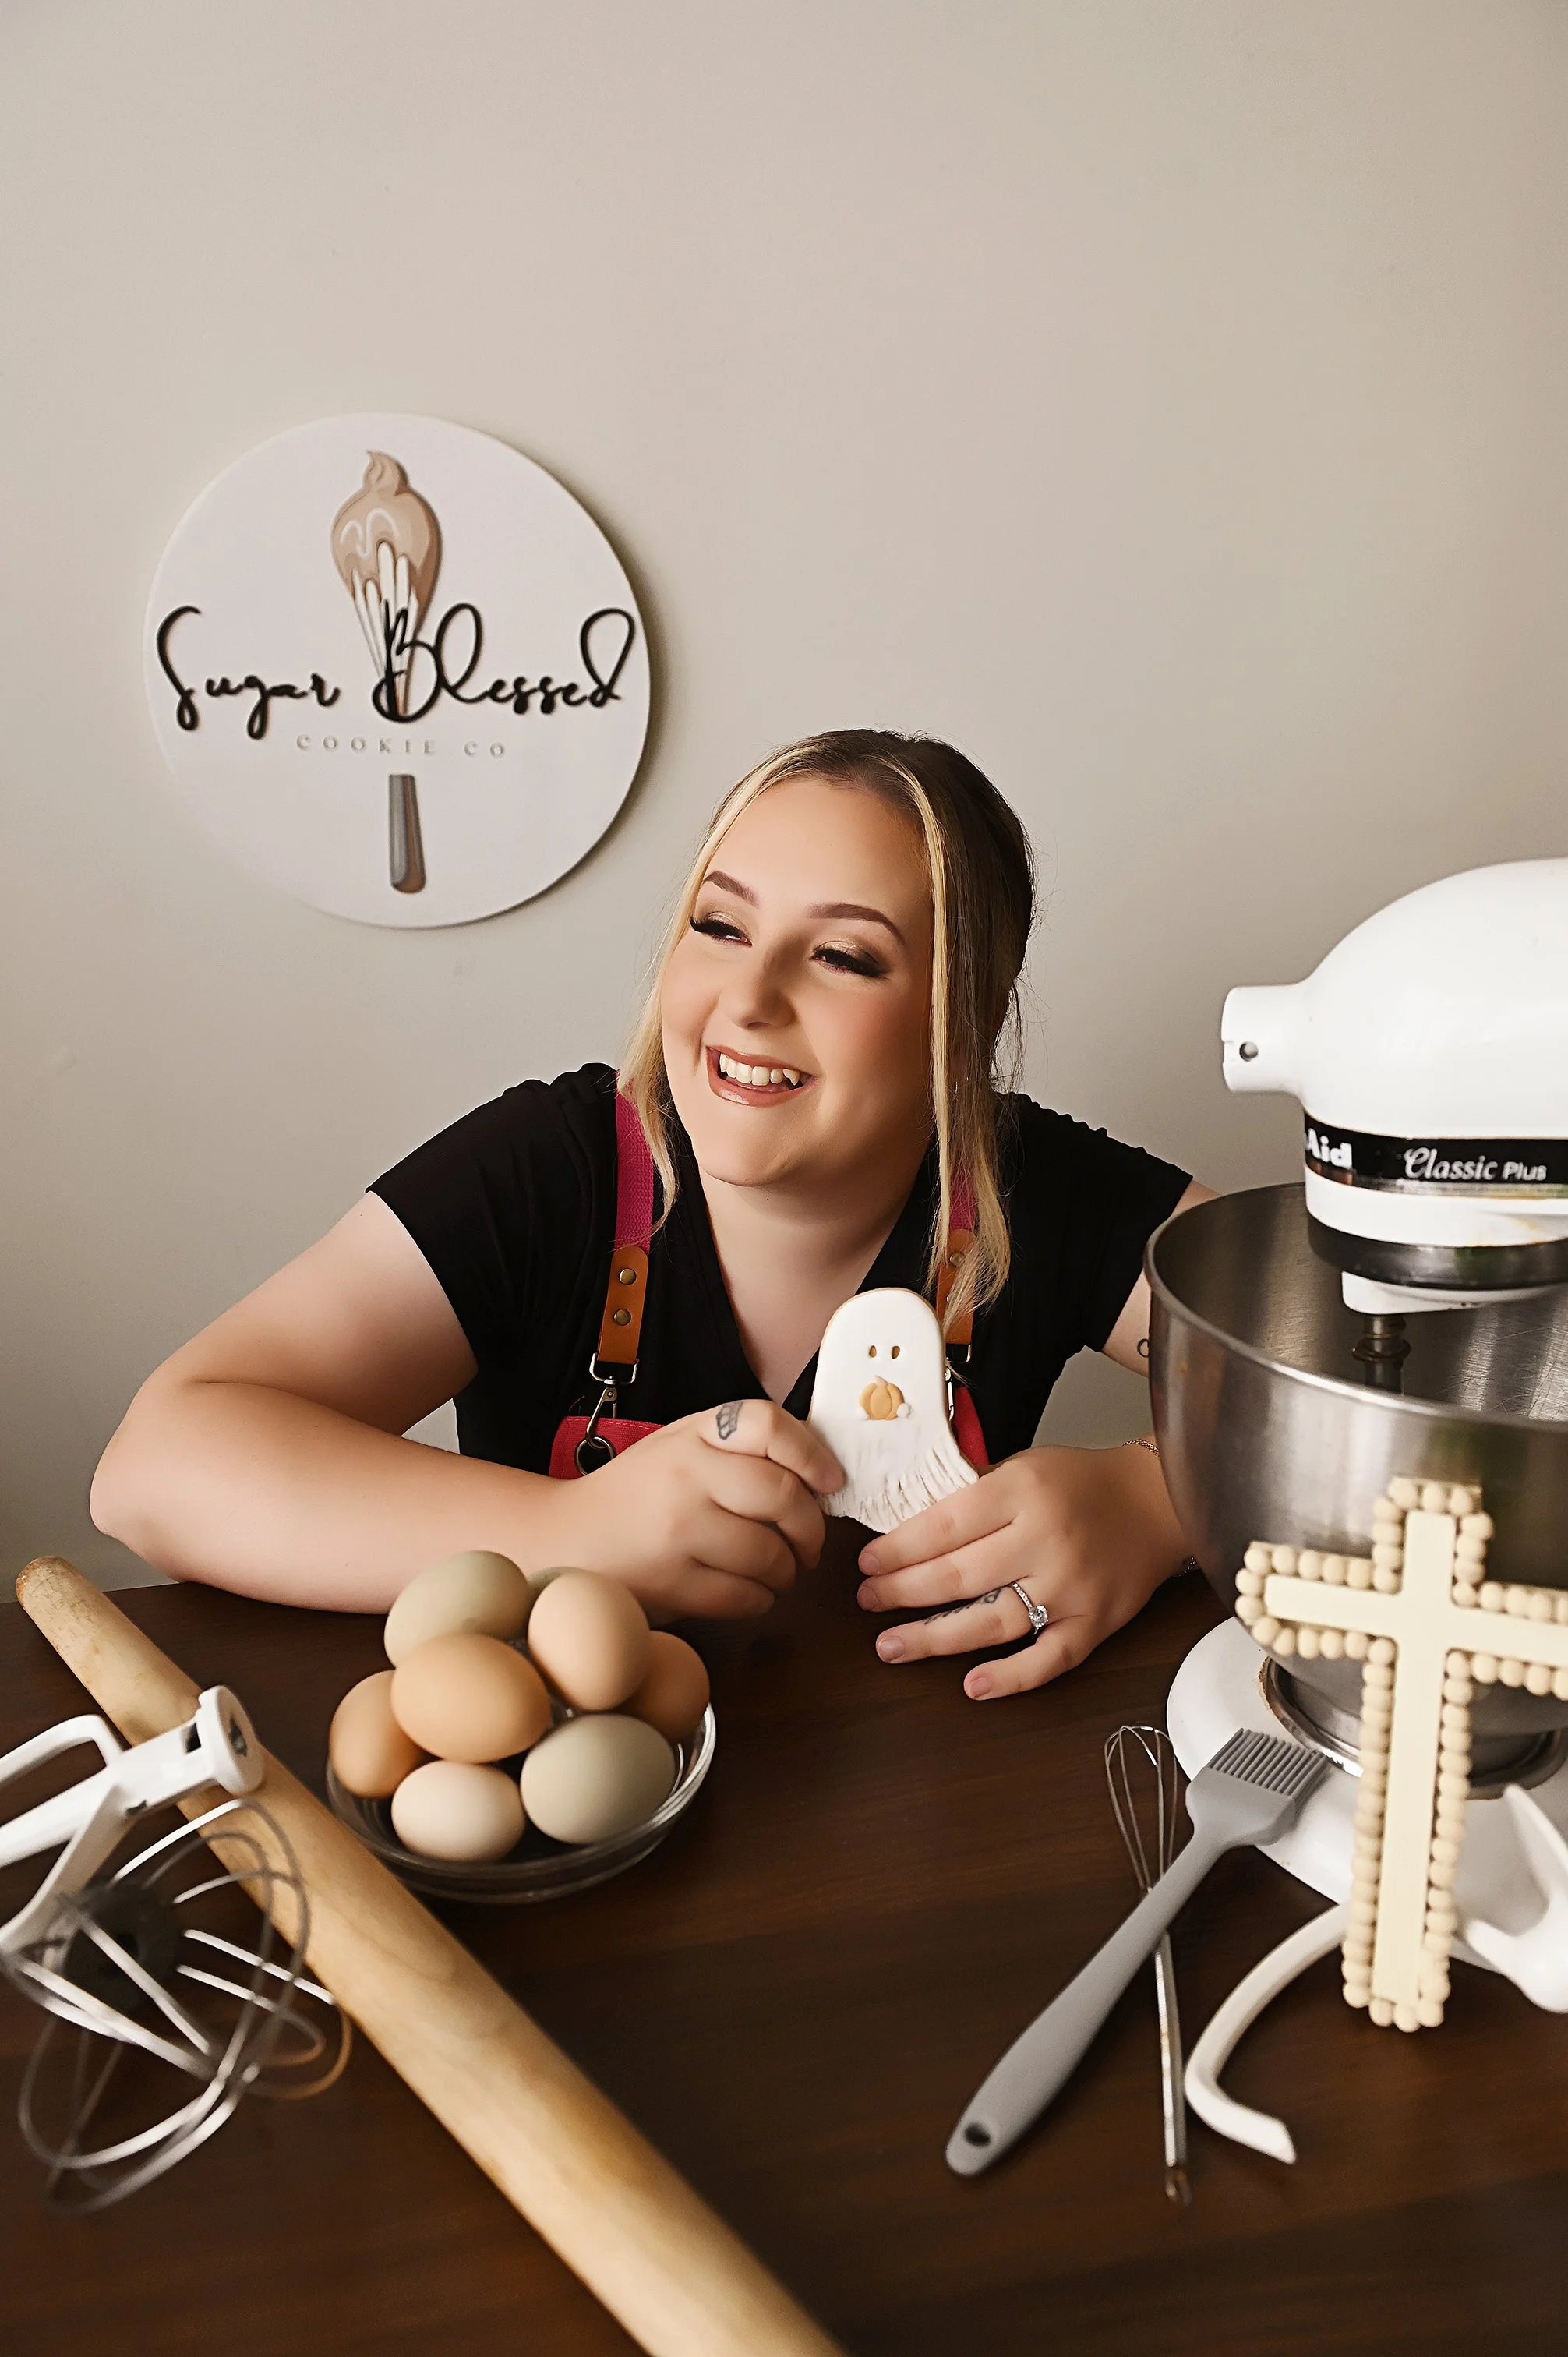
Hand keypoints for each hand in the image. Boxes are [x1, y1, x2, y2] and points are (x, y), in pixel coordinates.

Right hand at [551, 1399, 842, 1622]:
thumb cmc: (633, 1496)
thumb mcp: (677, 1448)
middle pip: (783, 1496)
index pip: (768, 1424)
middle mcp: (686, 1475)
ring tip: (780, 1573)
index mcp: (692, 1435)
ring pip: (770, 1553)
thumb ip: (737, 1450)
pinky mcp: (672, 1583)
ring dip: (788, 1572)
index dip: (812, 1453)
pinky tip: (751, 1593)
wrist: (562, 1541)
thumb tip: (816, 1475)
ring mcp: (678, 1530)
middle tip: (809, 1545)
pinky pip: (744, 1595)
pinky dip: (761, 1600)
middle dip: (811, 1529)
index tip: (829, 1481)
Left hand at [855, 1443, 1185, 1698]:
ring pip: (992, 1622)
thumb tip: (908, 1527)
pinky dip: (1012, 1677)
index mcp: (1023, 1492)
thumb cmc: (1085, 1482)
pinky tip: (974, 1685)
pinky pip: (1049, 1659)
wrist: (1157, 1501)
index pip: (944, 1525)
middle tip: (867, 1601)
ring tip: (892, 1645)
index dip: (898, 1549)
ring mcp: (1071, 1588)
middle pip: (959, 1575)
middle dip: (902, 1592)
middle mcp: (1046, 1541)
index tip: (868, 1562)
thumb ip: (974, 1494)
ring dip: (935, 1639)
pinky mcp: (1095, 1623)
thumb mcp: (1025, 1465)